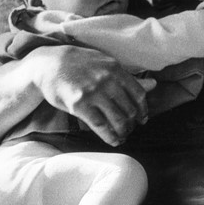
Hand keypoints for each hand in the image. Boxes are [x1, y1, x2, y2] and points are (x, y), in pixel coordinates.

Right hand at [29, 45, 152, 145]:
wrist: (49, 64)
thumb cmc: (80, 64)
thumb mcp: (106, 64)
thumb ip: (129, 77)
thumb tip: (154, 84)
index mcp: (116, 69)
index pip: (138, 94)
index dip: (143, 110)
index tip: (142, 119)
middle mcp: (107, 80)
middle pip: (129, 109)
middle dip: (132, 124)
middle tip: (130, 130)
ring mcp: (93, 92)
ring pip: (116, 119)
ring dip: (123, 132)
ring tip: (122, 136)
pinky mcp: (79, 104)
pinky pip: (100, 125)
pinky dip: (109, 136)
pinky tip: (113, 141)